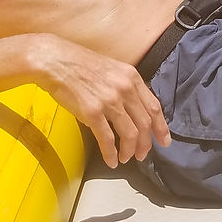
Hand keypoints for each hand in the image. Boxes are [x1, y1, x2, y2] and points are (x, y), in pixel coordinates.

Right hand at [36, 37, 170, 167]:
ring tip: (125, 158)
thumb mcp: (112, 70)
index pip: (154, 107)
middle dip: (145, 144)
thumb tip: (132, 113)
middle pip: (145, 124)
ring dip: (129, 151)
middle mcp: (124, 88)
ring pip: (130, 134)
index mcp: (131, 77)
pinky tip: (110, 160)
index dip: (161, 127)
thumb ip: (125, 88)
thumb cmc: (81, 65)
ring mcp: (109, 100)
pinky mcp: (92, 112)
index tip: (164, 142)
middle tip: (141, 155)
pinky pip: (107, 139)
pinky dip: (111, 153)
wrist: (56, 61)